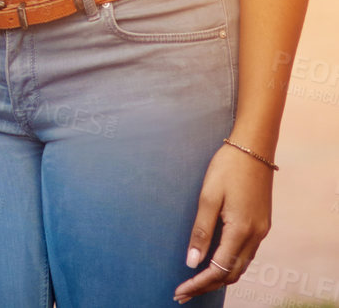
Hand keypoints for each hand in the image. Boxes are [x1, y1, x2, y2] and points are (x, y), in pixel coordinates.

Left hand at [173, 144, 272, 302]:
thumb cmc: (226, 168)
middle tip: (183, 293)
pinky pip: (246, 254)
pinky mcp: (261, 224)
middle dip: (207, 285)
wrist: (253, 148)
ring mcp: (261, 231)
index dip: (199, 283)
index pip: (219, 269)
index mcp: (241, 230)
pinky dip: (230, 265)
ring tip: (195, 283)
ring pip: (241, 266)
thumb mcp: (208, 197)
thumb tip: (192, 262)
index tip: (180, 291)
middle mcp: (255, 235)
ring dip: (219, 278)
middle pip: (232, 274)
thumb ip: (201, 231)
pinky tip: (214, 264)